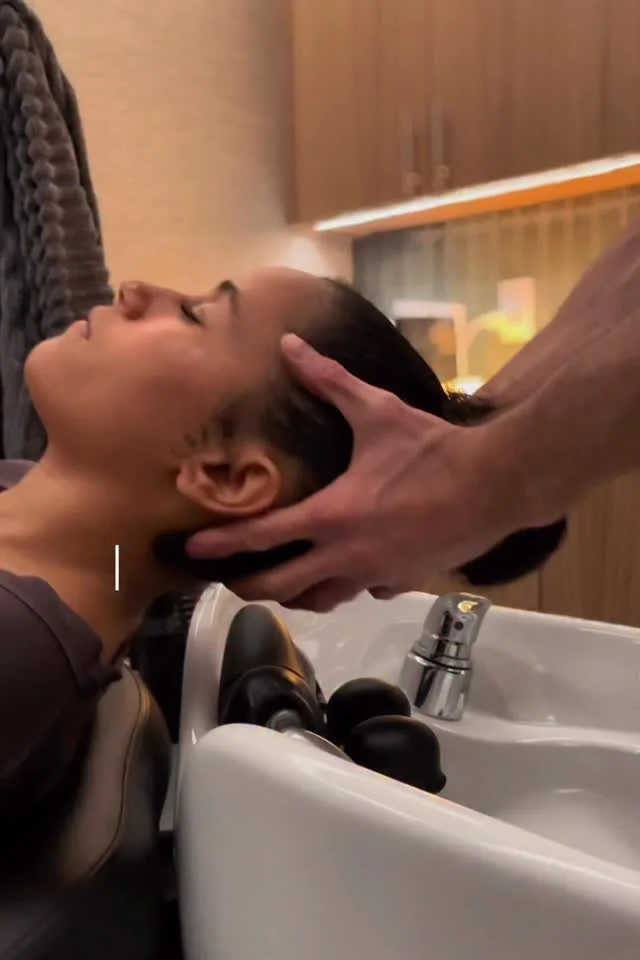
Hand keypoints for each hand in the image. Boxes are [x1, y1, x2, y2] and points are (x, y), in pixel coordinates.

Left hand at [186, 336, 517, 610]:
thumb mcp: (378, 411)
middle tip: (229, 579)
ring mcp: (375, 575)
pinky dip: (347, 585)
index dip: (222, 547)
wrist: (495, 485)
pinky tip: (347, 573)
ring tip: (279, 582)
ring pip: (321, 599)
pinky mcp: (402, 582)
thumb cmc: (433, 449)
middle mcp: (346, 555)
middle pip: (282, 586)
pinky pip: (364, 592)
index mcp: (333, 516)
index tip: (193, 553)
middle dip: (248, 586)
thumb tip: (290, 345)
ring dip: (295, 594)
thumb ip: (329, 382)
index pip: (263, 537)